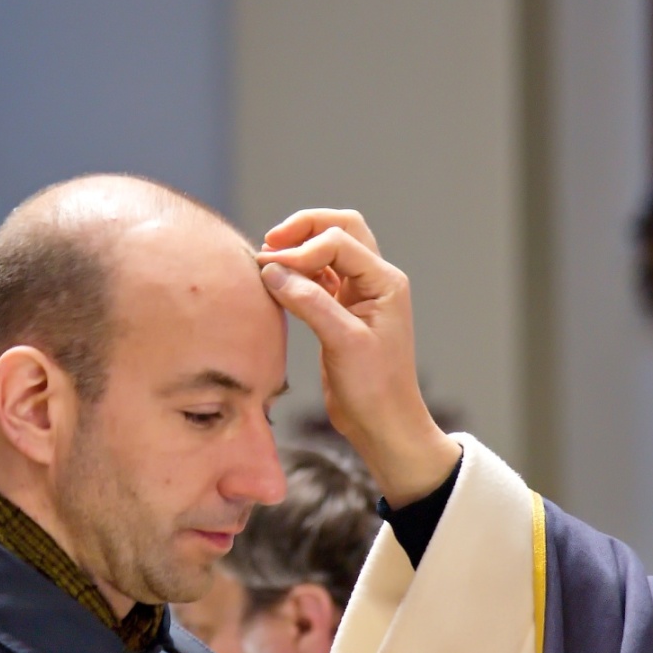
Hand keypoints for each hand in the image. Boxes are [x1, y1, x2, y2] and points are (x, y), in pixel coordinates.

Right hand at [257, 210, 459, 506]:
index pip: (338, 242)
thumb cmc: (373, 388)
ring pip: (329, 249)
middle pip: (340, 229)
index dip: (301, 250)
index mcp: (384, 282)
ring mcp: (359, 294)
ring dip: (300, 248)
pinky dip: (298, 273)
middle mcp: (375, 280)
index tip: (269, 269)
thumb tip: (273, 270)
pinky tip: (278, 284)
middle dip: (304, 229)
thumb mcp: (343, 343)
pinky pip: (319, 276)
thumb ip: (309, 302)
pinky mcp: (341, 310)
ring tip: (268, 261)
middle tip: (270, 243)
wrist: (382, 423)